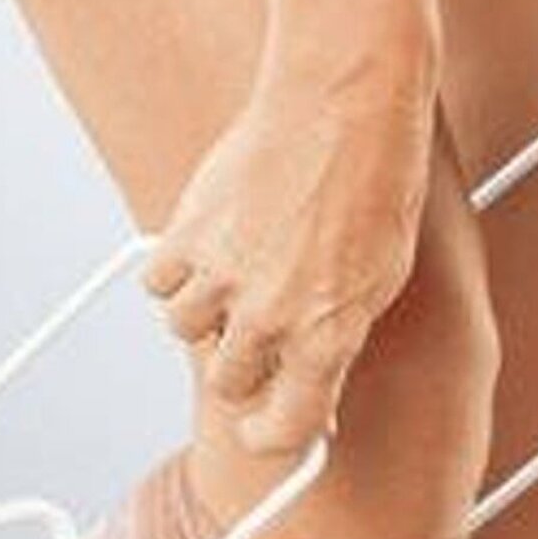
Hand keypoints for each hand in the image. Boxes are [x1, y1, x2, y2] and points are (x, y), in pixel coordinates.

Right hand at [140, 55, 434, 453]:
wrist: (347, 101)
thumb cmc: (376, 184)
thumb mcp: (380, 281)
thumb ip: (340, 340)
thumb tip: (317, 388)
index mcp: (327, 337)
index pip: (284, 429)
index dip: (271, 437)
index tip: (264, 428)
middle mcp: (270, 317)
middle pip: (226, 383)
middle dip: (240, 366)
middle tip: (256, 332)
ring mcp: (223, 276)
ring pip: (185, 332)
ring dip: (206, 314)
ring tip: (237, 272)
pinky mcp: (186, 234)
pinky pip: (157, 283)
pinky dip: (176, 272)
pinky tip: (209, 246)